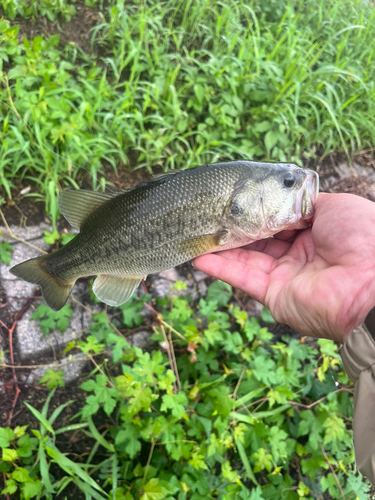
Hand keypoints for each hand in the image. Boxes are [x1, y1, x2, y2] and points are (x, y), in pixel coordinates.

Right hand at [194, 193, 374, 343]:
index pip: (277, 222)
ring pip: (245, 259)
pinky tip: (199, 256)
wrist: (373, 280)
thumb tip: (279, 199)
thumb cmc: (363, 236)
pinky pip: (242, 279)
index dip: (256, 212)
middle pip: (258, 241)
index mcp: (315, 234)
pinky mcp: (274, 296)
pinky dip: (220, 268)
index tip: (234, 202)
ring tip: (196, 233)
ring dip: (221, 248)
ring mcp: (285, 278)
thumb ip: (303, 203)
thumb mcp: (335, 205)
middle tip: (209, 215)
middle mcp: (298, 257)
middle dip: (235, 229)